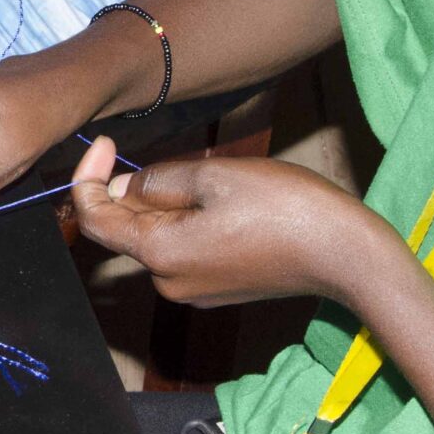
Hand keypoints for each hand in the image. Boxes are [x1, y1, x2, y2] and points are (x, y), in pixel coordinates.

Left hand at [68, 138, 401, 309]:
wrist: (345, 256)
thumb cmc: (285, 209)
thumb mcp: (213, 176)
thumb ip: (158, 180)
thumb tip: (125, 186)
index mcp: (159, 255)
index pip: (94, 219)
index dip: (88, 176)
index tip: (105, 142)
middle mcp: (168, 283)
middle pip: (128, 227)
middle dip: (140, 188)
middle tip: (187, 160)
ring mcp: (194, 292)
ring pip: (159, 236)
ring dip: (171, 204)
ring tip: (220, 183)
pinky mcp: (217, 290)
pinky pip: (185, 250)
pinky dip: (190, 222)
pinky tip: (230, 206)